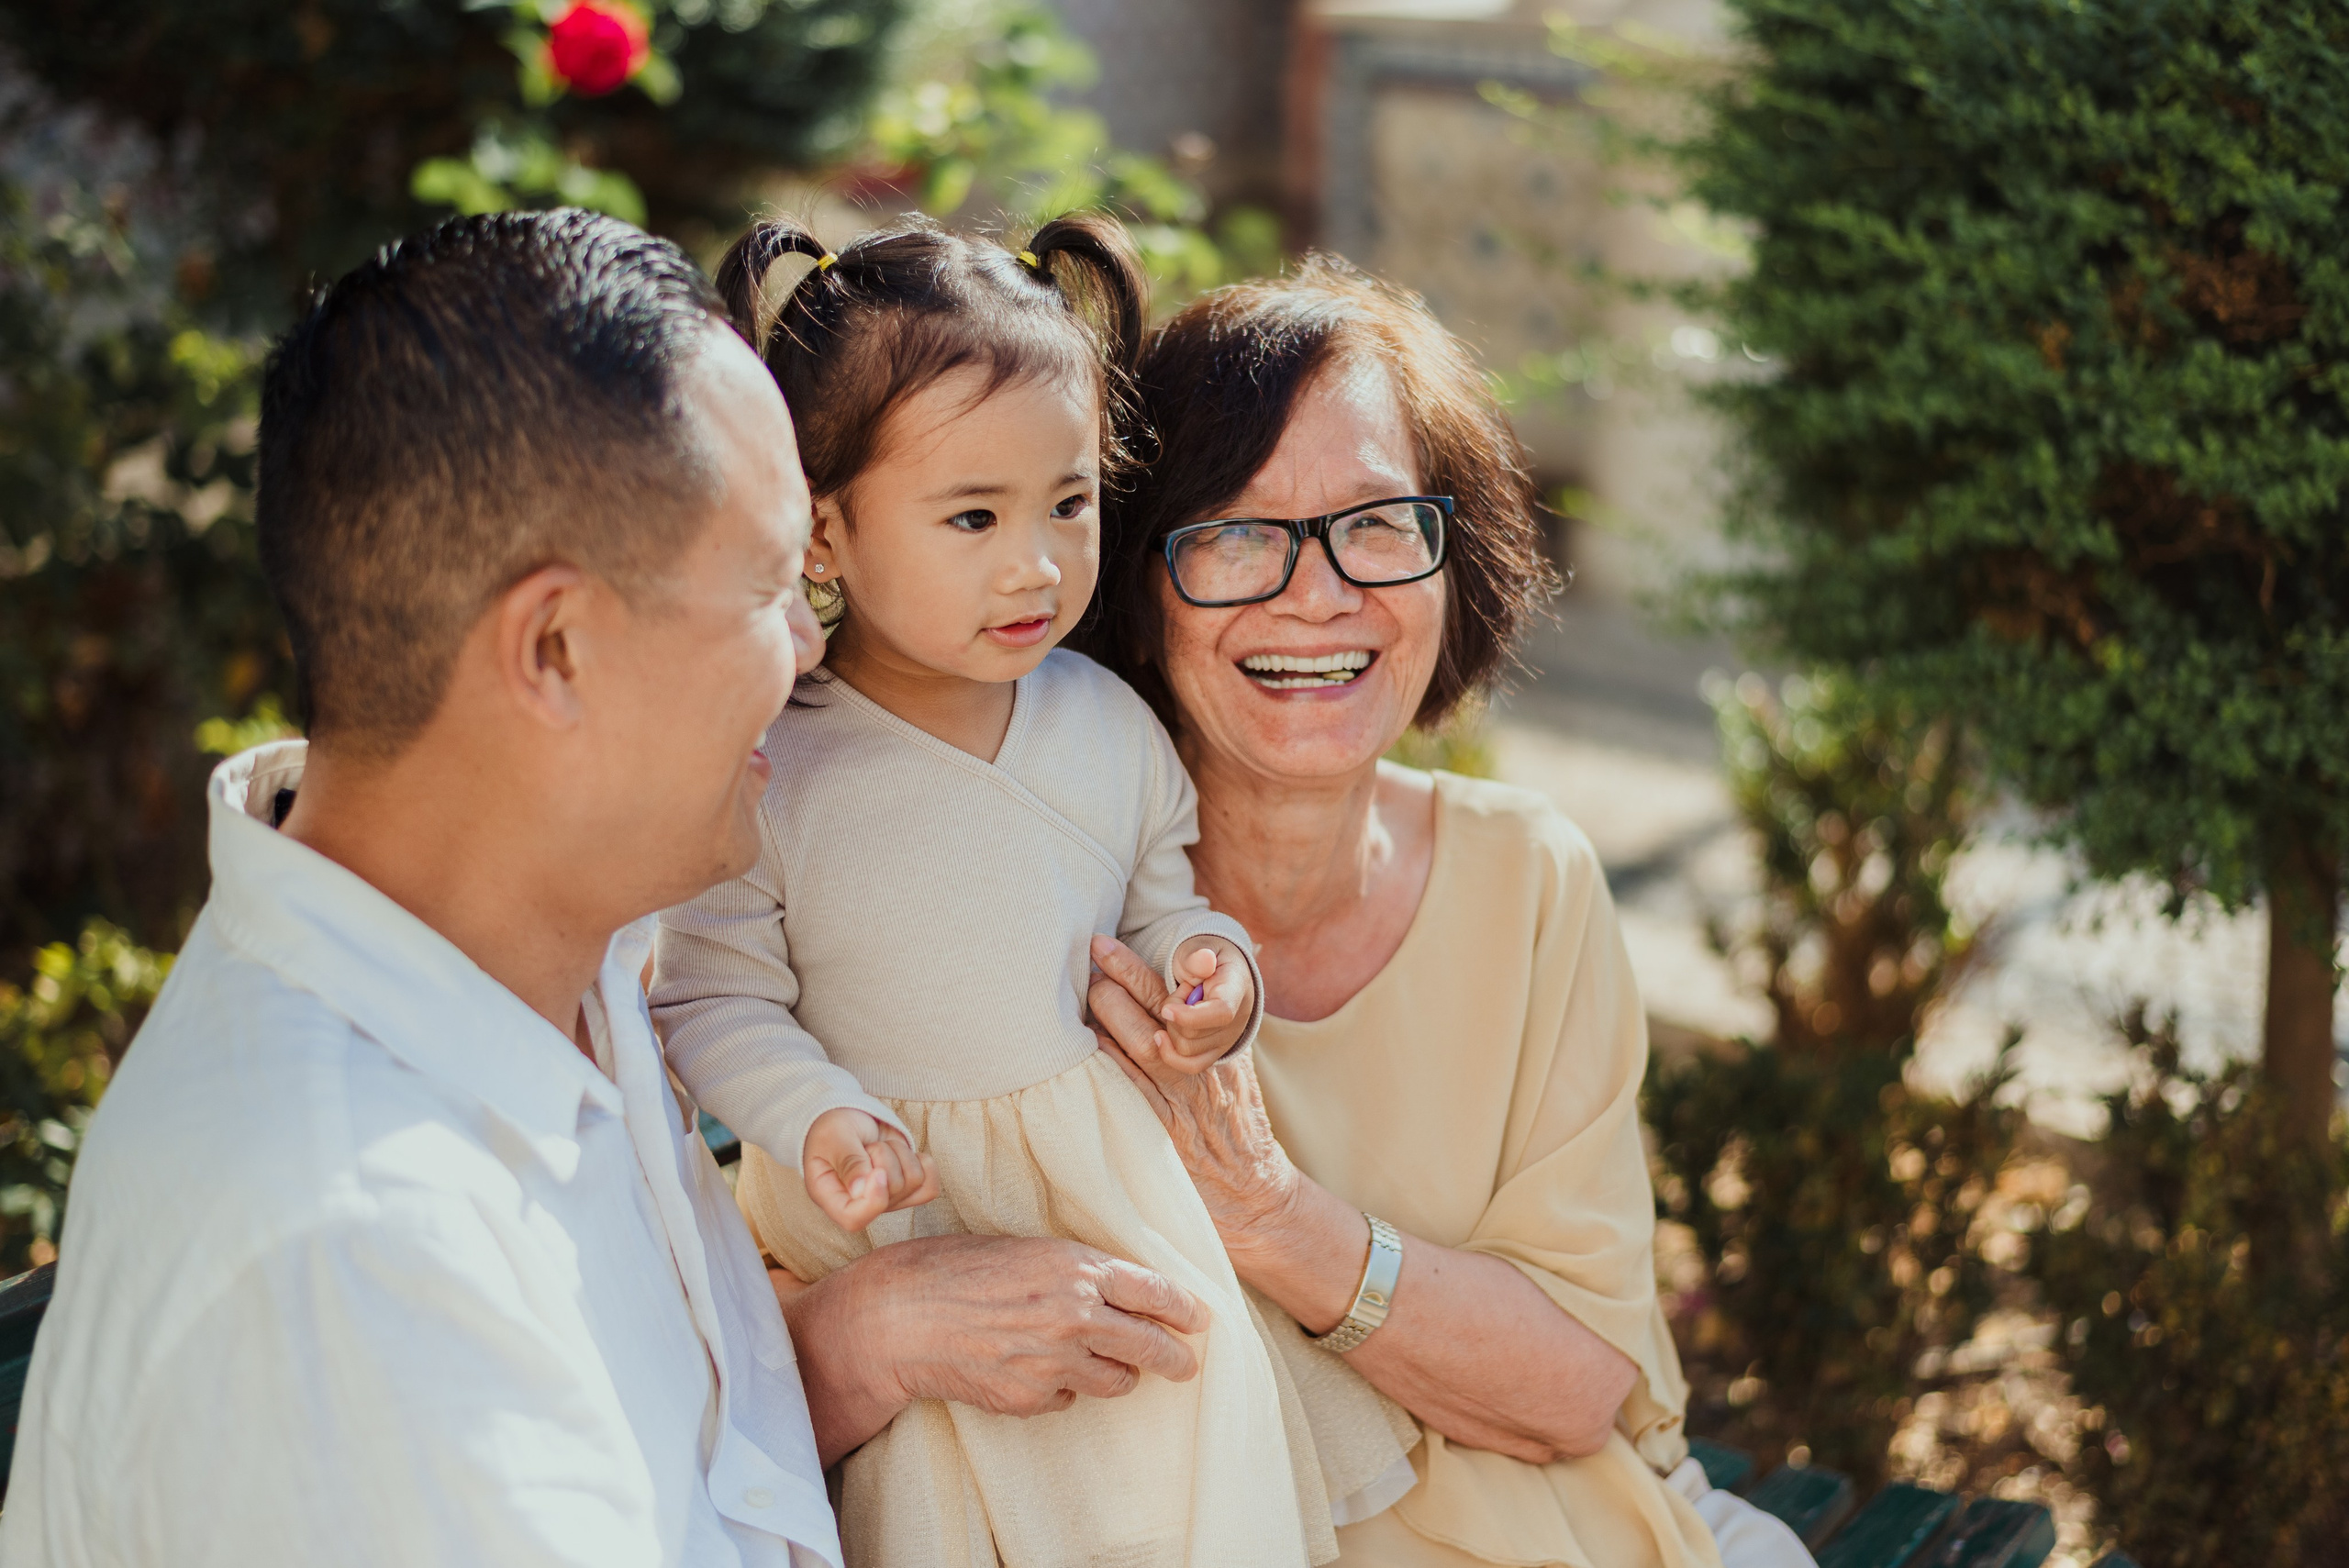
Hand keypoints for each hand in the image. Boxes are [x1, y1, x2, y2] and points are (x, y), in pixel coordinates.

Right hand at [781, 1234, 1211, 1463]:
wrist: (900, 1317)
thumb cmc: (955, 1269)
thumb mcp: (1025, 1249)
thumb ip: (1075, 1269)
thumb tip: (1118, 1286)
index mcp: (1077, 1268)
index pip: (1154, 1291)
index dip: (1183, 1308)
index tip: (1200, 1318)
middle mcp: (1075, 1315)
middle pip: (1151, 1345)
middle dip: (1176, 1358)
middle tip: (1186, 1364)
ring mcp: (1055, 1363)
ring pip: (1117, 1380)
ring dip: (1117, 1373)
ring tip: (1103, 1363)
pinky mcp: (1033, 1399)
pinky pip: (1068, 1399)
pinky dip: (1062, 1388)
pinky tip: (1035, 1369)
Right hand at [802, 1106, 938, 1232]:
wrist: (849, 1118)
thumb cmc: (833, 1129)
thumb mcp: (834, 1138)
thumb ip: (848, 1161)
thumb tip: (860, 1190)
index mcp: (832, 1198)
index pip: (854, 1219)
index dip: (873, 1201)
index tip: (878, 1172)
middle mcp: (860, 1205)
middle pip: (893, 1192)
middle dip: (885, 1157)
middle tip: (867, 1146)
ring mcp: (886, 1200)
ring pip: (914, 1183)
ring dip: (901, 1154)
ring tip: (878, 1147)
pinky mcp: (906, 1190)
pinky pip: (931, 1185)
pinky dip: (923, 1163)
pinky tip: (904, 1154)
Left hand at [1087, 935, 1299, 1249]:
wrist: (1254, 1191)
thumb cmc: (1238, 1123)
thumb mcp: (1238, 1066)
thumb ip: (1215, 1022)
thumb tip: (1205, 963)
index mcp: (1216, 1042)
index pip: (1170, 992)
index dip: (1131, 967)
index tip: (1102, 945)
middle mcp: (1197, 1065)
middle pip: (1145, 1012)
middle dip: (1110, 987)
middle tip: (1083, 972)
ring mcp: (1176, 1098)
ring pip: (1129, 1046)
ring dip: (1098, 1022)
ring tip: (1074, 1006)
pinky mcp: (1156, 1130)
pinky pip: (1121, 1089)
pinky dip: (1098, 1066)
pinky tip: (1074, 1054)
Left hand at [1125, 935, 1252, 1073]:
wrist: (1218, 970)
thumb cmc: (1204, 956)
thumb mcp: (1199, 947)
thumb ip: (1196, 956)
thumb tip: (1204, 959)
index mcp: (1237, 990)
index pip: (1221, 1013)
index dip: (1190, 1016)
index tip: (1166, 1009)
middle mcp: (1238, 1021)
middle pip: (1196, 1036)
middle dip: (1175, 1016)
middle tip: (1179, 994)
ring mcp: (1227, 1040)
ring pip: (1188, 1052)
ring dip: (1173, 1029)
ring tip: (1179, 1008)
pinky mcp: (1215, 1052)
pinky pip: (1191, 1066)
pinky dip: (1170, 1054)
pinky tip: (1160, 1036)